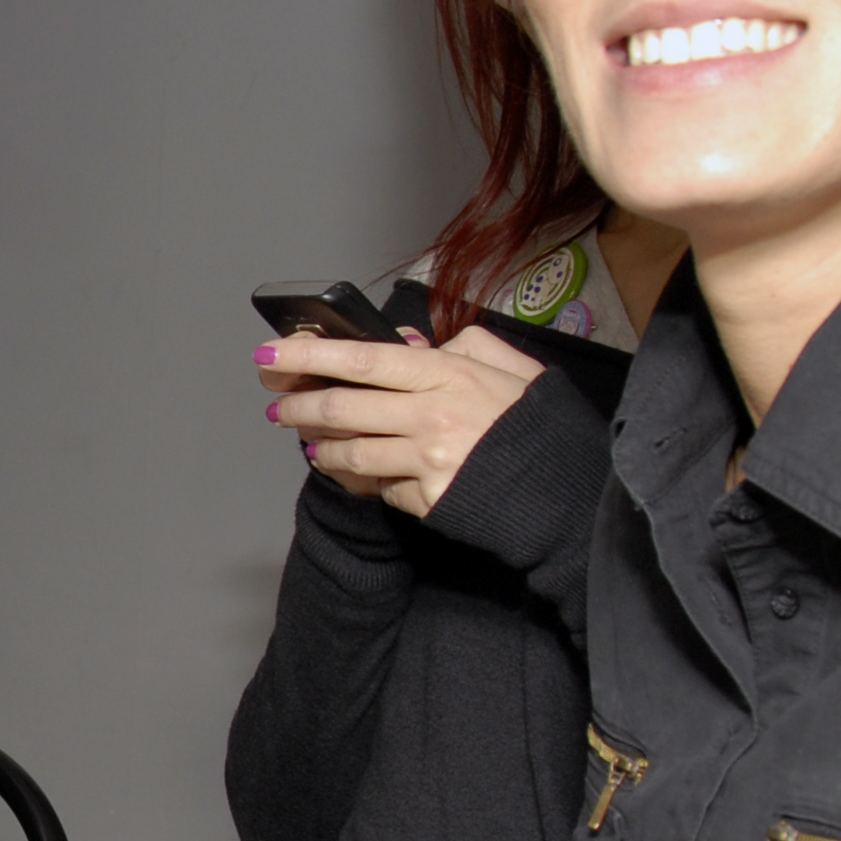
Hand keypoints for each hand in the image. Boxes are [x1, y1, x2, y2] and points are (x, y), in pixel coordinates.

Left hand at [257, 325, 545, 518]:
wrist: (568, 491)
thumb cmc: (536, 424)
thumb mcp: (510, 367)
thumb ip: (459, 344)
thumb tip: (406, 340)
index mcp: (449, 374)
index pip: (363, 359)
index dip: (310, 355)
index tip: (272, 352)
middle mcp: (431, 416)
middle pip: (342, 409)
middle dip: (298, 405)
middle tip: (277, 404)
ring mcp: (428, 461)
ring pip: (350, 453)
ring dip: (321, 447)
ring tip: (310, 441)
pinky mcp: (428, 500)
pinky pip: (379, 487)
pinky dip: (362, 479)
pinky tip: (353, 472)